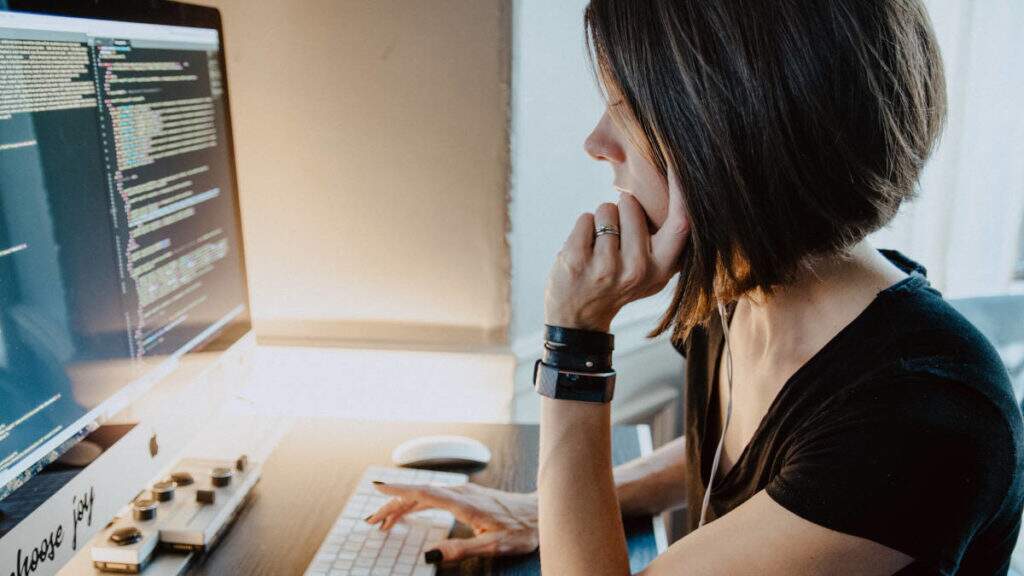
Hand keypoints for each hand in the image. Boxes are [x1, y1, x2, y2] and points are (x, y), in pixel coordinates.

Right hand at [366, 482, 538, 562]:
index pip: (423, 493)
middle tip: (373, 521)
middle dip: (393, 505)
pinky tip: (411, 510)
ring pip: (425, 494)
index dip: (399, 492)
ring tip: (384, 520)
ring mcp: (463, 491)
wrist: (541, 512)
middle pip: (418, 493)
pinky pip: (434, 495)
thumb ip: (460, 550)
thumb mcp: (494, 545)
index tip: (377, 489)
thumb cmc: (522, 529)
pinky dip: (417, 502)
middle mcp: (461, 492)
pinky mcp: (467, 494)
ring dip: (403, 504)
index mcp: (463, 502)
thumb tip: (430, 554)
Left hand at [544, 165, 689, 331]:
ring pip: (607, 208)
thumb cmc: (617, 284)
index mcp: (662, 268)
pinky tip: (583, 253)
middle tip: (616, 241)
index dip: (682, 189)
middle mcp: (638, 269)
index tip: (679, 160)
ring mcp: (607, 267)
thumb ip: (666, 239)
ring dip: (600, 221)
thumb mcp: (652, 271)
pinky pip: (585, 218)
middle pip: (632, 204)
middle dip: (621, 209)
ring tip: (599, 249)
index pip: (681, 222)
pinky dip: (582, 228)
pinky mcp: (578, 261)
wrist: (578, 319)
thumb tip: (681, 188)